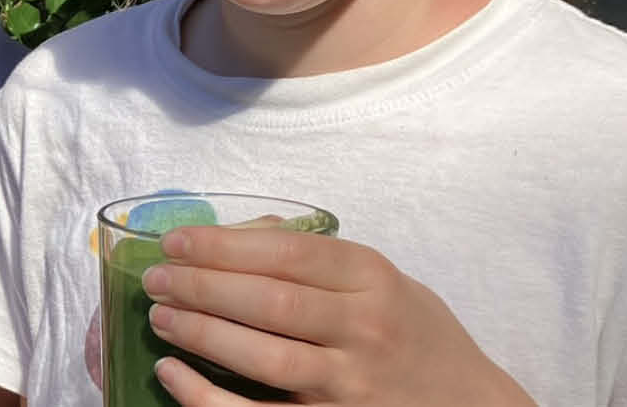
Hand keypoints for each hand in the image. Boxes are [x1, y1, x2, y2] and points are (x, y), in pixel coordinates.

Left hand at [142, 226, 534, 405]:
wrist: (470, 405)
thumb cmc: (415, 336)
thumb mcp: (384, 282)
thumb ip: (322, 260)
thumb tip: (236, 236)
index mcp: (375, 280)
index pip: (289, 254)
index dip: (224, 245)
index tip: (176, 242)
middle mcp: (366, 329)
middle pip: (271, 302)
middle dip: (202, 286)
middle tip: (157, 280)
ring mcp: (351, 384)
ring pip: (265, 358)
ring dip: (202, 334)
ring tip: (160, 317)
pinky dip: (208, 396)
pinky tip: (173, 374)